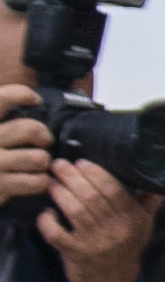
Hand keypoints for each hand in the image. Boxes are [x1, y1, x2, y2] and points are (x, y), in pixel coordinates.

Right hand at [0, 85, 42, 208]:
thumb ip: (2, 120)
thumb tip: (32, 103)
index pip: (4, 97)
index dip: (24, 95)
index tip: (35, 101)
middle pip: (30, 129)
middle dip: (44, 135)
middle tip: (43, 141)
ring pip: (38, 158)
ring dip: (44, 161)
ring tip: (38, 163)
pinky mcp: (0, 186)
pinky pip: (36, 181)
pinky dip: (43, 181)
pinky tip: (37, 179)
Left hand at [41, 165, 147, 281]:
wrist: (113, 281)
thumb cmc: (126, 246)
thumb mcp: (144, 224)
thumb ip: (149, 200)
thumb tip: (158, 175)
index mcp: (133, 219)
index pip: (113, 190)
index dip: (95, 173)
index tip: (81, 162)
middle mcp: (115, 230)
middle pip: (90, 197)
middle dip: (72, 177)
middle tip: (59, 165)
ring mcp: (94, 242)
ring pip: (74, 211)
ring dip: (59, 193)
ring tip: (52, 182)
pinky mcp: (74, 253)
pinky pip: (56, 233)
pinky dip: (47, 221)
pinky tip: (46, 212)